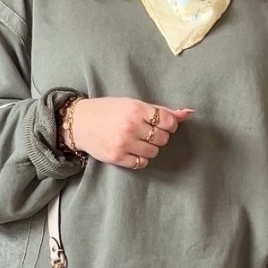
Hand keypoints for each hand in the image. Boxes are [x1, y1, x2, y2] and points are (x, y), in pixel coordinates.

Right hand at [71, 98, 192, 170]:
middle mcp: (130, 126)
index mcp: (136, 108)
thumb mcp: (132, 104)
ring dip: (149, 148)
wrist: (79, 123)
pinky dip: (140, 158)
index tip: (162, 125)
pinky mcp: (117, 157)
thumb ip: (160, 110)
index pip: (168, 121)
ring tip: (137, 141)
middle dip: (158, 136)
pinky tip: (131, 150)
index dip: (169, 125)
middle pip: (162, 138)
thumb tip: (188, 113)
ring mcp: (123, 143)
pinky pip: (141, 163)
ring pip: (154, 152)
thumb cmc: (108, 110)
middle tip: (146, 132)